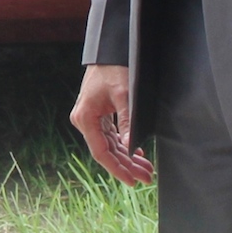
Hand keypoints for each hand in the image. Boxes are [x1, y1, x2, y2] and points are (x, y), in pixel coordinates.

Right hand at [70, 64, 153, 185]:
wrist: (108, 51)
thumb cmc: (114, 69)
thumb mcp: (124, 95)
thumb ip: (128, 122)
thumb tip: (132, 147)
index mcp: (85, 118)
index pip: (101, 152)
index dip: (117, 169)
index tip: (132, 181)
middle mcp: (84, 121)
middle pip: (107, 151)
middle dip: (127, 165)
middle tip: (147, 177)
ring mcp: (90, 119)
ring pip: (110, 145)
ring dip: (127, 157)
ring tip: (146, 169)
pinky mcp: (97, 115)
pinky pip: (110, 136)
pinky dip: (124, 145)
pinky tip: (137, 154)